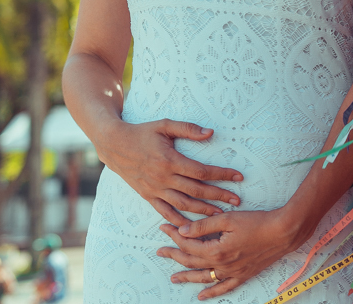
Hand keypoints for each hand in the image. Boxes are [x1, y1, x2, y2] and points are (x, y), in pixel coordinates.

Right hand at [97, 119, 242, 226]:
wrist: (114, 145)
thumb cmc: (142, 132)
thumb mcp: (165, 125)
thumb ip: (188, 129)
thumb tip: (211, 133)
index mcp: (170, 160)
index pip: (202, 171)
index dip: (222, 175)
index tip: (239, 177)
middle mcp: (163, 178)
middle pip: (196, 191)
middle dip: (219, 196)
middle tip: (237, 201)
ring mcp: (154, 189)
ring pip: (183, 205)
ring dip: (203, 211)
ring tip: (220, 214)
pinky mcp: (147, 196)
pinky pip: (165, 212)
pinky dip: (178, 221)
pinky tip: (191, 227)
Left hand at [157, 208, 313, 299]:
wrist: (282, 233)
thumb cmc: (258, 222)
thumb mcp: (228, 219)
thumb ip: (204, 226)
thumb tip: (182, 230)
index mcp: (216, 250)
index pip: (188, 244)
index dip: (175, 235)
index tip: (165, 227)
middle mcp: (221, 265)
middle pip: (191, 262)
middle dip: (174, 255)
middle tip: (161, 251)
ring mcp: (232, 272)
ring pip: (203, 277)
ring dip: (186, 277)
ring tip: (173, 278)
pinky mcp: (242, 275)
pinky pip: (223, 288)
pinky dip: (212, 293)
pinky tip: (202, 296)